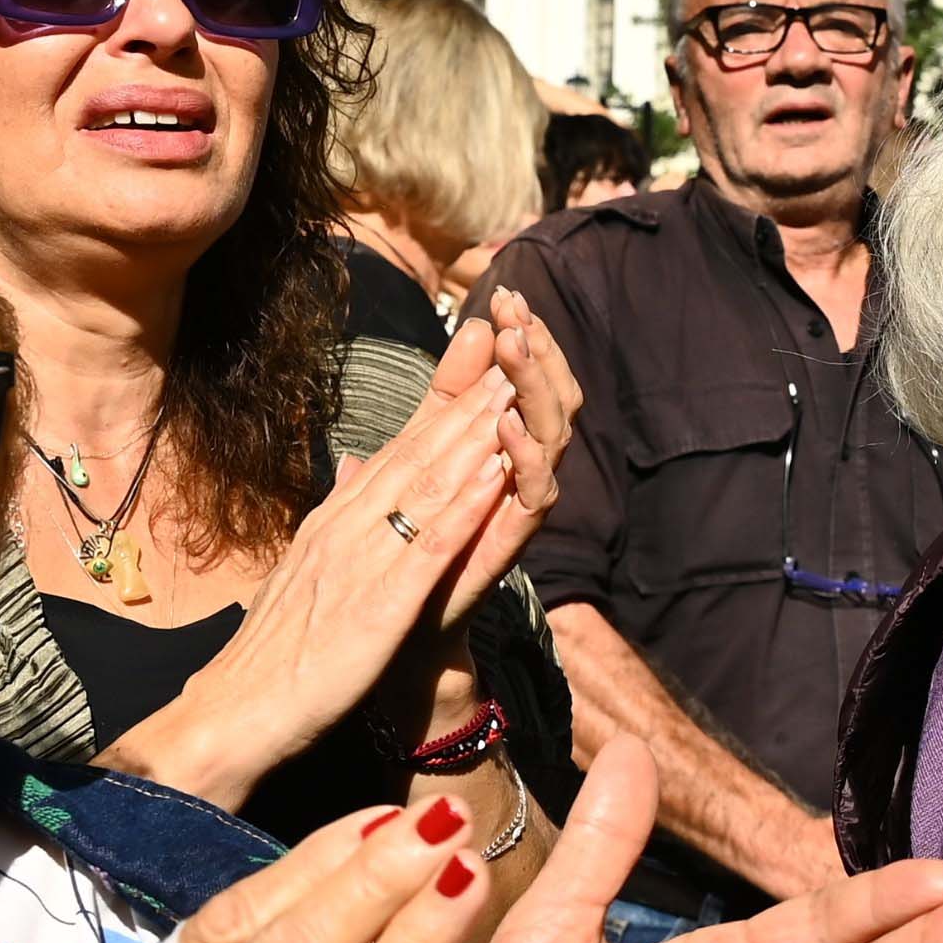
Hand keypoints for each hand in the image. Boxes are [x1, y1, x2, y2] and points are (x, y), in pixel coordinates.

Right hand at [136, 369, 523, 802]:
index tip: (484, 358)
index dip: (444, 402)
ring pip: (427, 483)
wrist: (233, 712)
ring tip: (515, 385)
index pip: (399, 450)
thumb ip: (336, 521)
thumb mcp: (307, 572)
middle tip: (513, 344)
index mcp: (335, 521)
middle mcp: (347, 527)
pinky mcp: (378, 605)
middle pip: (419, 452)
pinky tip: (497, 474)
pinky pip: (428, 547)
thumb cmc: (274, 653)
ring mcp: (361, 561)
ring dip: (475, 433)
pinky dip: (464, 506)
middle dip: (471, 399)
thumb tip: (355, 473)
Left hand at [425, 288, 584, 626]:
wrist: (392, 647)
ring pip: (550, 441)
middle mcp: (512, 483)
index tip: (508, 295)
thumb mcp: (413, 466)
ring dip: (535, 393)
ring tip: (518, 349)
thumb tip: (463, 341)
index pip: (523, 386)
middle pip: (550, 404)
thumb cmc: (405, 560)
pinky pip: (532, 499)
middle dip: (538, 354)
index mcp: (492, 459)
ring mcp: (511, 516)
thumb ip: (437, 410)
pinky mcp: (503, 552)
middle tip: (521, 312)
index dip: (523, 342)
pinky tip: (506, 424)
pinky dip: (524, 459)